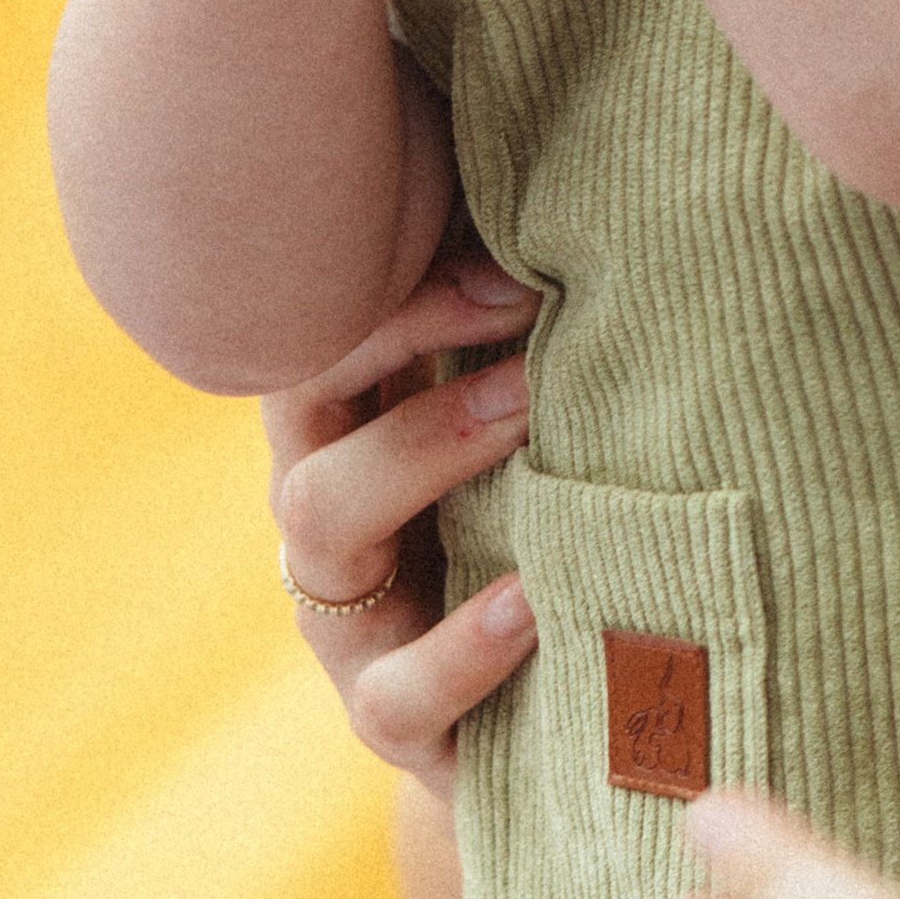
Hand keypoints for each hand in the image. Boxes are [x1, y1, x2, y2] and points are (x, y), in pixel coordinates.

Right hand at [263, 251, 540, 796]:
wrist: (555, 705)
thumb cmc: (546, 510)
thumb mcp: (522, 412)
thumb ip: (523, 317)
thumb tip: (590, 173)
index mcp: (349, 423)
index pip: (324, 330)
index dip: (397, 286)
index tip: (510, 257)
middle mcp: (326, 512)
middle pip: (309, 388)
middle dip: (404, 341)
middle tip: (525, 305)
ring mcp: (348, 624)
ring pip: (326, 528)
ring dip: (426, 451)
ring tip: (528, 414)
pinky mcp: (396, 725)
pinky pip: (396, 697)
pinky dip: (460, 647)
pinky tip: (530, 600)